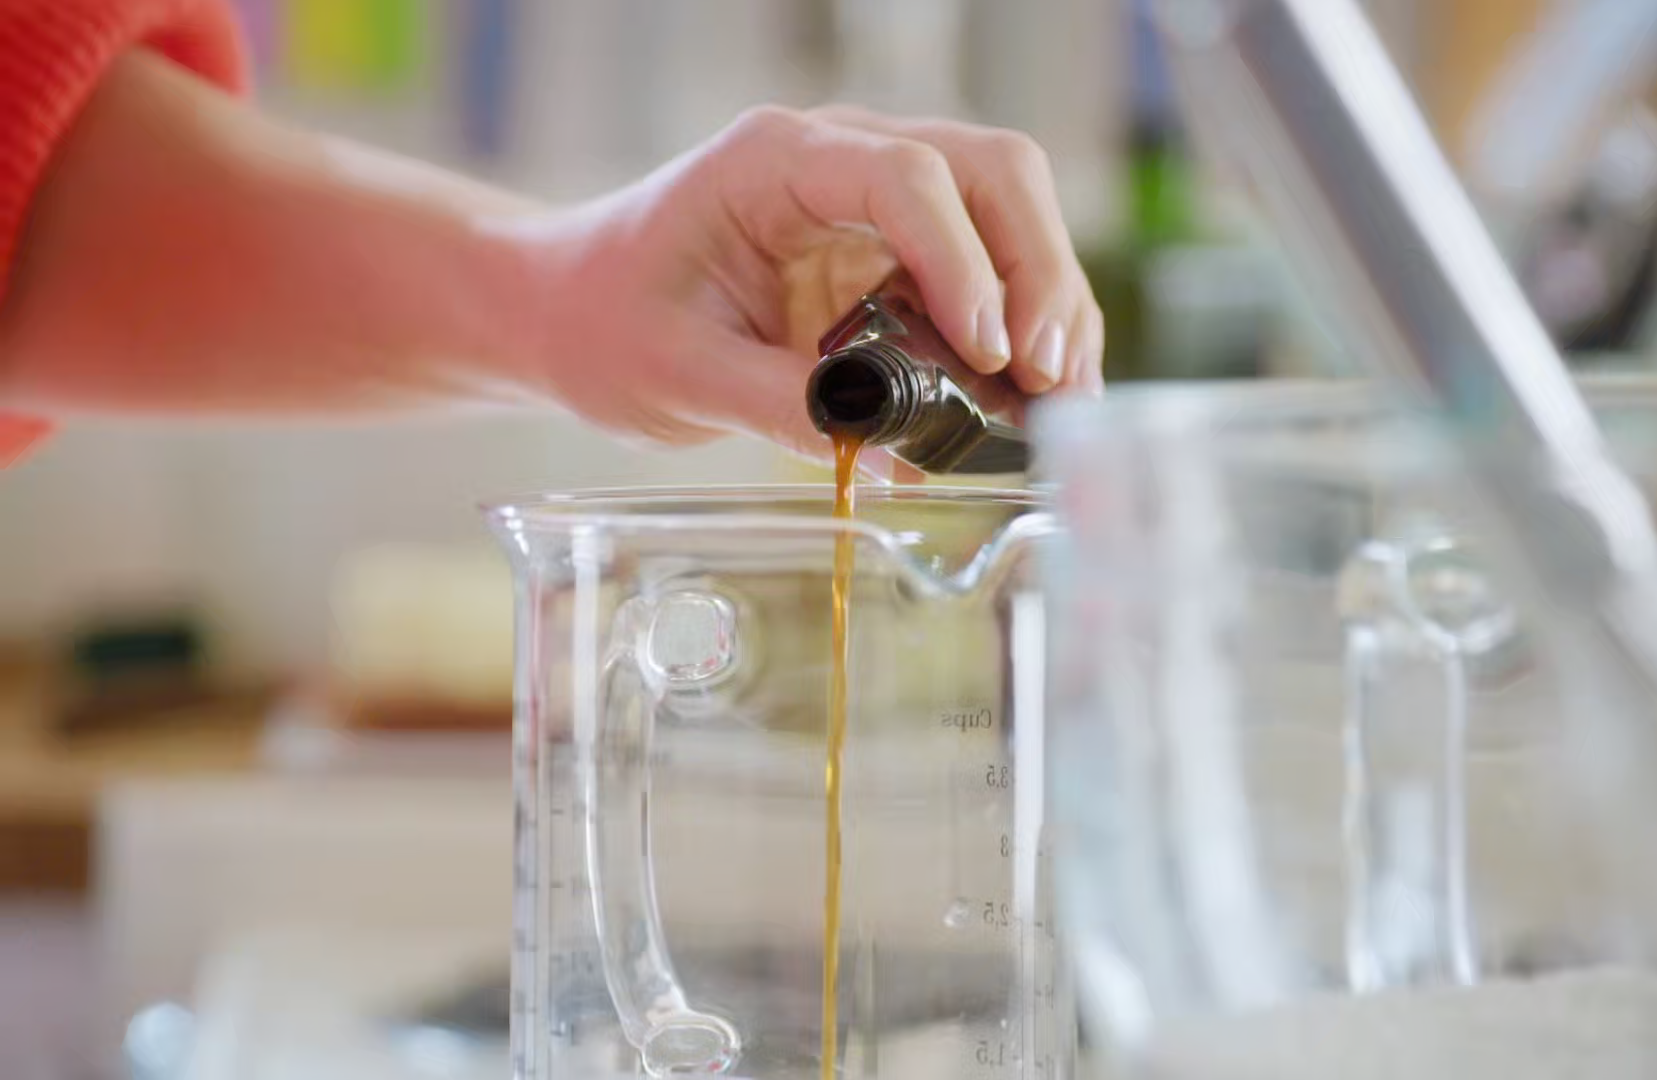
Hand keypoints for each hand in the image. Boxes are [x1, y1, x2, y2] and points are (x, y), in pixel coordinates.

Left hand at [519, 105, 1103, 475]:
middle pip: (988, 170)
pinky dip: (1025, 318)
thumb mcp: (677, 373)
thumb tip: (897, 455)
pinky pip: (989, 262)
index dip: (961, 261)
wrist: (569, 305)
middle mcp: (840, 157)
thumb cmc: (605, 320)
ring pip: (1009, 207)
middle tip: (1047, 374)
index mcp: (775, 161)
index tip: (983, 352)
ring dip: (1049, 294)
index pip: (904, 177)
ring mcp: (876, 200)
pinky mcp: (895, 250)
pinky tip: (1035, 390)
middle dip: (1035, 269)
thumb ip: (781, 407)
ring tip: (1060, 394)